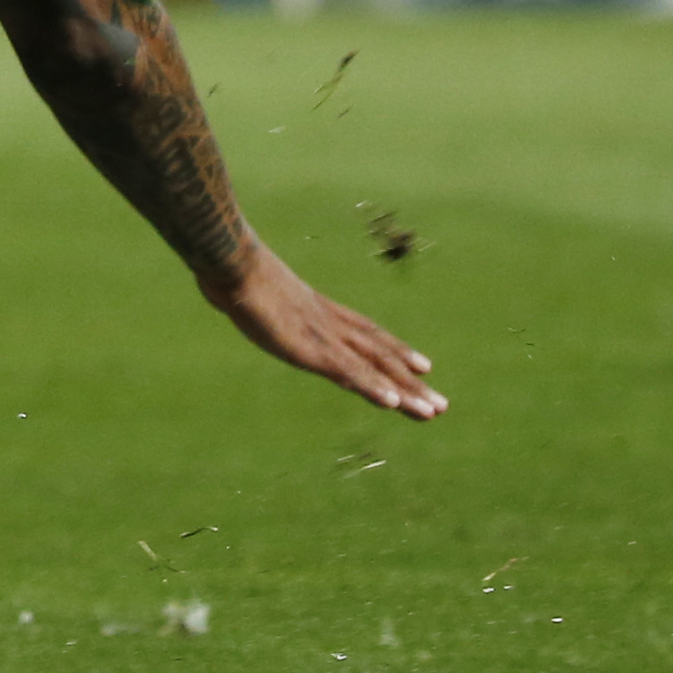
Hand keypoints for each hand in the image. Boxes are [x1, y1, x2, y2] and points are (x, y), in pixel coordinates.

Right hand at [207, 243, 443, 418]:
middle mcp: (329, 323)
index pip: (366, 332)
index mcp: (318, 308)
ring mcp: (323, 335)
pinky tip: (393, 403)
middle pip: (379, 354)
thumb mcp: (249, 284)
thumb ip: (253, 295)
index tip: (422, 366)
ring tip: (432, 411)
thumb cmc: (232, 267)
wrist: (231, 261)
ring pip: (373, 367)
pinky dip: (372, 387)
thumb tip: (234, 290)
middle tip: (440, 404)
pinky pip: (348, 372)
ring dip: (404, 392)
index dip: (395, 350)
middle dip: (409, 380)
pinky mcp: (311, 349)